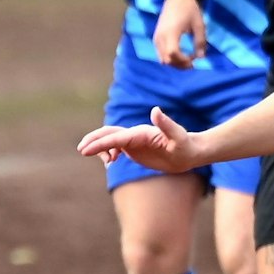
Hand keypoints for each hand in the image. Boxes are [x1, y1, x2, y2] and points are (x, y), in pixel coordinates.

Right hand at [77, 107, 202, 172]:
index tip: (85, 151)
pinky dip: (107, 153)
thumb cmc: (186, 145)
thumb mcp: (179, 136)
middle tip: (82, 150)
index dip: (100, 143)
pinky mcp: (136, 149)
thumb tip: (155, 110)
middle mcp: (135, 135)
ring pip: (110, 141)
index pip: (116, 137)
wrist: (191, 152)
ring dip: (100, 148)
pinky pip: (116, 148)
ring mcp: (134, 142)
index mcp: (141, 132)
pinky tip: (111, 163)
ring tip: (106, 162)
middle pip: (108, 134)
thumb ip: (166, 124)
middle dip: (93, 141)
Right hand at [154, 0, 206, 68]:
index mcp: (170, 32)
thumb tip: (201, 57)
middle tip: (192, 62)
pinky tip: (181, 54)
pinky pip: (161, 53)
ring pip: (162, 59)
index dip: (184, 61)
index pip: (172, 54)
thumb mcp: (199, 25)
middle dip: (180, 64)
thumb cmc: (190, 10)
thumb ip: (200, 42)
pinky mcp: (156, 37)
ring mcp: (156, 37)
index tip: (194, 60)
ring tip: (188, 59)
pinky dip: (170, 58)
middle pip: (166, 59)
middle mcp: (160, 36)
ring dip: (175, 63)